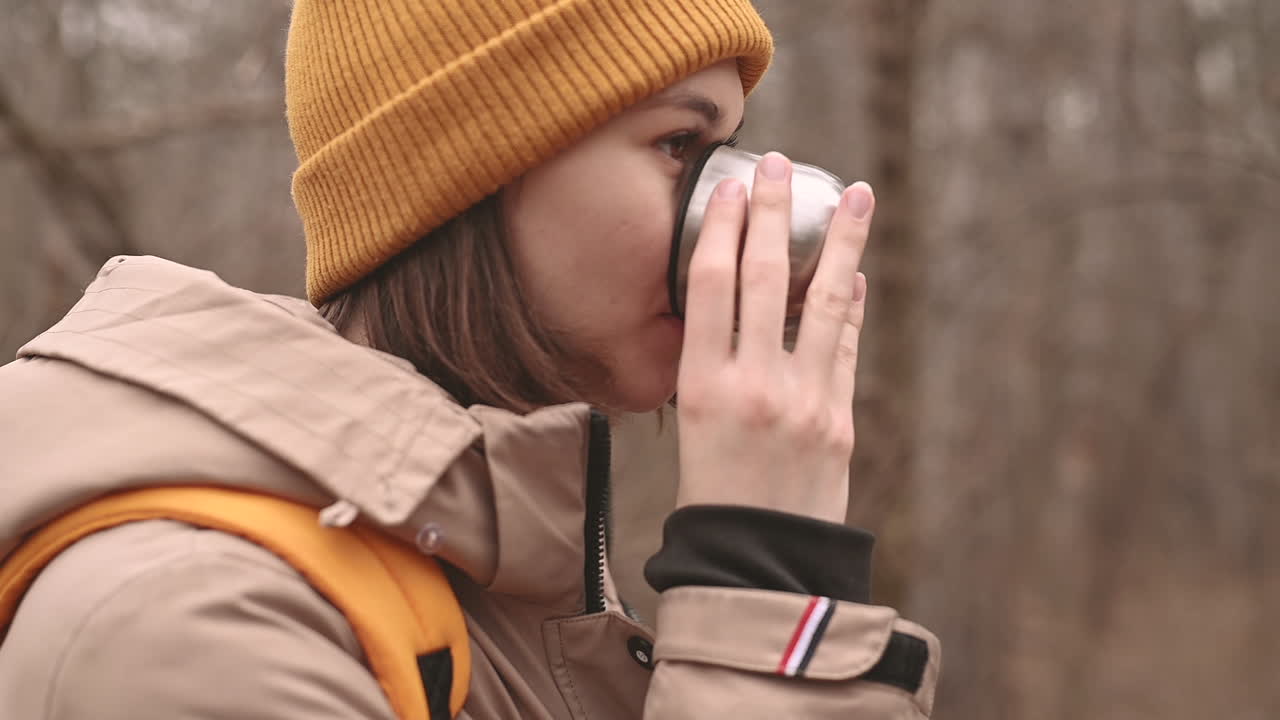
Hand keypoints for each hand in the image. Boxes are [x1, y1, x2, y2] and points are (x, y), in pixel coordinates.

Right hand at [675, 152, 873, 523]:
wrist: (759, 567)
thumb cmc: (711, 499)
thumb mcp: (691, 430)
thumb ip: (711, 371)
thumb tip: (736, 311)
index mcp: (703, 387)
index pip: (712, 284)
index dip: (722, 227)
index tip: (731, 187)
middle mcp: (755, 384)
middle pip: (765, 276)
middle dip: (774, 212)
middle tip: (781, 163)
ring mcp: (805, 399)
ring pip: (825, 299)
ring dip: (842, 241)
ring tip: (856, 194)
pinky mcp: (841, 417)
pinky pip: (847, 344)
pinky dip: (853, 302)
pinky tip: (857, 271)